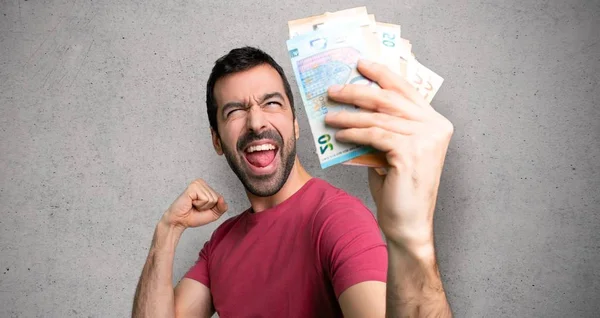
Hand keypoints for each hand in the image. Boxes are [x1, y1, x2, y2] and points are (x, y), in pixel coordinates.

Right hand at [161, 179, 227, 229]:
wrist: (179, 221)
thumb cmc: (193, 216)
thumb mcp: (213, 214)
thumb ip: (222, 207)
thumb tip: (222, 199)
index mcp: (206, 188)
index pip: (220, 198)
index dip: (212, 208)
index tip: (202, 208)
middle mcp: (202, 183)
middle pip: (216, 198)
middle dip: (207, 207)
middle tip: (196, 207)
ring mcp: (197, 184)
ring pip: (211, 198)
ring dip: (202, 206)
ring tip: (193, 205)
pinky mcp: (193, 187)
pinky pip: (205, 198)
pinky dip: (199, 204)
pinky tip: (191, 202)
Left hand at [325, 60, 452, 249]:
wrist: (407, 224)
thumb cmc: (398, 189)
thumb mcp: (392, 151)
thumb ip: (384, 128)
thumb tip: (354, 106)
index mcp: (435, 123)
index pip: (406, 90)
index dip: (382, 75)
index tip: (360, 64)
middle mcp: (435, 127)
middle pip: (389, 100)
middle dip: (357, 92)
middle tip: (333, 90)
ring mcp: (425, 139)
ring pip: (378, 118)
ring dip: (348, 115)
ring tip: (328, 115)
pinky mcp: (410, 152)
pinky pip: (374, 135)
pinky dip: (353, 133)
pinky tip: (338, 135)